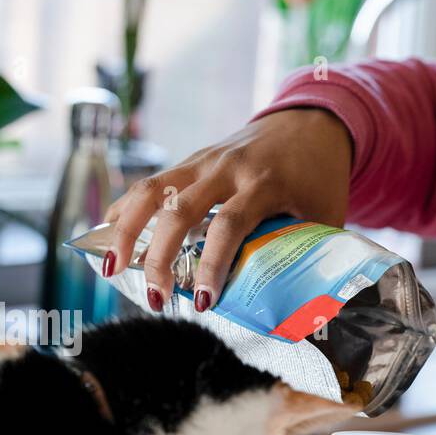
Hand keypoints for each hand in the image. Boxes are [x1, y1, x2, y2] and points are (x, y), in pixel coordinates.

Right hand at [102, 108, 352, 310]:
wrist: (312, 123)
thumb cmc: (321, 178)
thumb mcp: (325, 217)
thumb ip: (309, 255)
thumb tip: (299, 311)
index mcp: (265, 183)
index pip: (229, 224)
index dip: (213, 264)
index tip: (203, 300)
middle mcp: (228, 168)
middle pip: (179, 210)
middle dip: (160, 257)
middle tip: (156, 298)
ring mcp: (205, 160)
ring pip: (152, 189)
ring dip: (127, 229)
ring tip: (113, 269)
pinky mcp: (192, 161)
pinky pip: (152, 183)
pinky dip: (127, 208)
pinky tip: (110, 236)